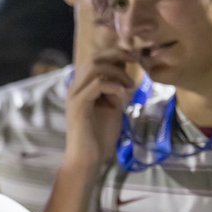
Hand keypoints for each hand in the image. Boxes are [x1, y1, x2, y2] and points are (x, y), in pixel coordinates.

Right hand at [66, 46, 136, 166]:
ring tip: (130, 84)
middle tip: (136, 60)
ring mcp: (75, 94)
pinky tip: (124, 96)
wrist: (88, 158)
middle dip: (117, 54)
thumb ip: (116, 90)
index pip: (96, 59)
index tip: (135, 58)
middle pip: (94, 57)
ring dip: (117, 71)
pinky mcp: (79, 104)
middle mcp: (76, 87)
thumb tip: (126, 73)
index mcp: (83, 87)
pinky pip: (97, 84)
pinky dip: (114, 86)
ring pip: (94, 66)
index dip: (115, 53)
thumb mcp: (113, 107)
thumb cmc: (100, 136)